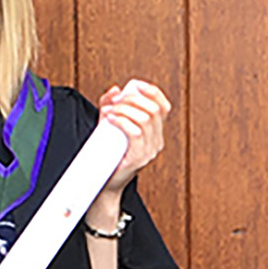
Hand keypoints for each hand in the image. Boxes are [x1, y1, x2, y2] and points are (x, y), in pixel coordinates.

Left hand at [94, 78, 169, 192]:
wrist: (104, 184)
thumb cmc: (108, 156)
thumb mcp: (108, 125)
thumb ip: (110, 106)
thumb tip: (114, 90)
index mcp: (154, 132)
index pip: (163, 106)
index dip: (152, 91)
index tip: (135, 85)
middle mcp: (157, 140)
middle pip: (153, 109)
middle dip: (132, 99)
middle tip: (115, 101)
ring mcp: (150, 150)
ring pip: (144, 118)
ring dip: (124, 109)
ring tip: (109, 111)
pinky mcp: (140, 157)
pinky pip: (136, 132)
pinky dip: (122, 121)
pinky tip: (111, 119)